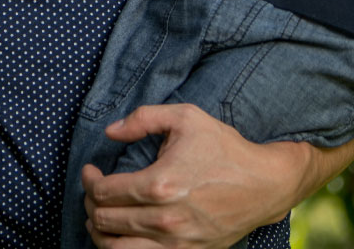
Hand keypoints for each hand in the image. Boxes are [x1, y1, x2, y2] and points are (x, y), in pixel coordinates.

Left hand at [81, 104, 304, 248]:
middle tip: (94, 192)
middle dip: (90, 205)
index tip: (90, 172)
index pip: (104, 192)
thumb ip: (143, 119)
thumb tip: (110, 131)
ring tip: (100, 218)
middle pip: (105, 221)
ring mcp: (177, 243)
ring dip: (100, 234)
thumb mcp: (186, 118)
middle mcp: (165, 219)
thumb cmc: (225, 149)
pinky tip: (123, 236)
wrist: (265, 184)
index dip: (88, 182)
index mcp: (160, 184)